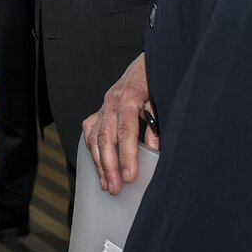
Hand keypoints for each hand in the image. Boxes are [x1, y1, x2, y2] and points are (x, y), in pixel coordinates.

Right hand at [81, 53, 157, 195]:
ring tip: (106, 184)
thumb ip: (156, 128)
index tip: (129, 176)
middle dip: (109, 166)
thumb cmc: (155, 82)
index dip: (127, 156)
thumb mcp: (161, 103)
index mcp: (129, 99)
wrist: (144, 64)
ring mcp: (103, 105)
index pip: (125, 132)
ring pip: (95, 137)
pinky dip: (92, 147)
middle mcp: (112, 102)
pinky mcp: (100, 109)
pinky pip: (90, 130)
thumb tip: (153, 152)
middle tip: (115, 187)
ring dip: (99, 163)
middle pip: (106, 138)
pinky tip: (97, 162)